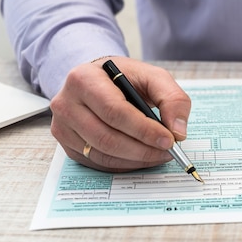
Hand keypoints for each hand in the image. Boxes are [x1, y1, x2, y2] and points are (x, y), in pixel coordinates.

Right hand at [49, 56, 191, 171]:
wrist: (98, 80)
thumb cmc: (125, 78)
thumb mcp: (153, 77)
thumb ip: (172, 99)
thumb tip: (178, 131)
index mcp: (83, 78)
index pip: (114, 111)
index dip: (144, 130)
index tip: (169, 140)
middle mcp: (66, 103)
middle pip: (106, 137)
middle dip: (142, 149)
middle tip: (168, 151)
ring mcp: (62, 126)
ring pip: (102, 154)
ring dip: (136, 159)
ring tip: (159, 154)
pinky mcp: (67, 144)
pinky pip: (97, 163)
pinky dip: (124, 164)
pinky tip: (141, 157)